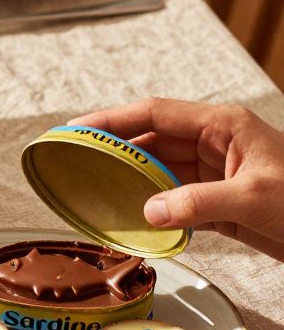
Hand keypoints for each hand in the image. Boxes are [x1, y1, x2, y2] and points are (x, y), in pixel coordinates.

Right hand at [71, 98, 283, 260]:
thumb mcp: (255, 199)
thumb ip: (198, 203)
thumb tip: (148, 211)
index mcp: (222, 126)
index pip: (153, 113)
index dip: (111, 120)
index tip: (75, 130)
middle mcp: (214, 143)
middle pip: (151, 139)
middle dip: (114, 151)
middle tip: (73, 163)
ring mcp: (216, 172)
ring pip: (159, 170)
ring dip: (130, 181)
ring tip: (93, 191)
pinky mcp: (219, 201)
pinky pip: (174, 198)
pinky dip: (151, 207)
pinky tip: (130, 217)